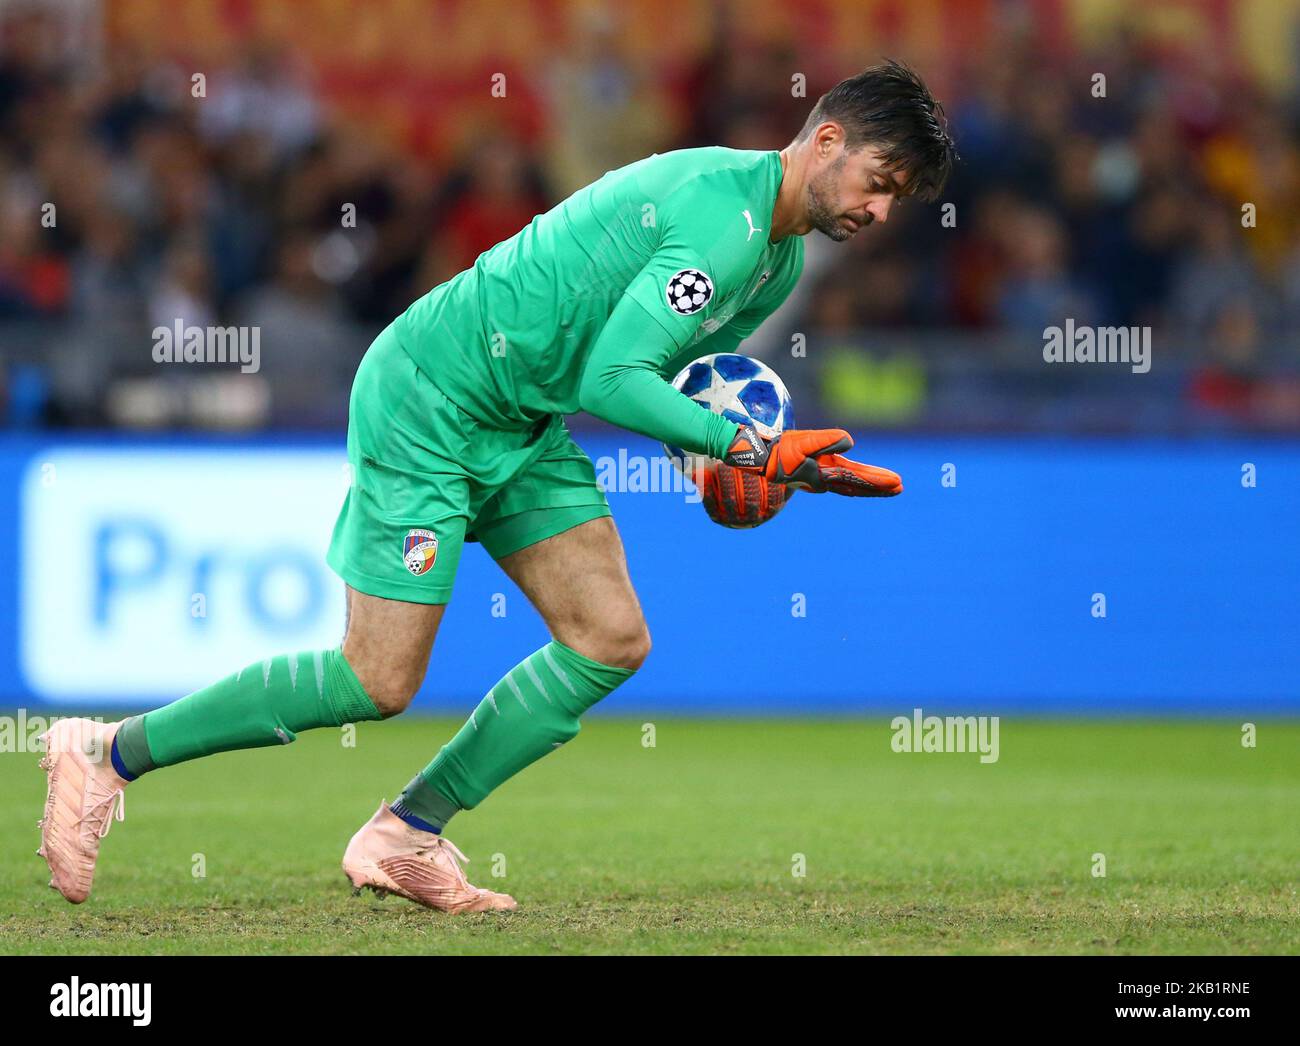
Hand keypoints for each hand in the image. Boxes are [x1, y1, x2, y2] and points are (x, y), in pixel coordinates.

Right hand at [722, 426, 902, 496]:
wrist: (757, 458)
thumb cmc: (778, 451)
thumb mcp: (802, 443)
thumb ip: (827, 441)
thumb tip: (852, 440)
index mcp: (824, 475)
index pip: (857, 478)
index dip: (878, 481)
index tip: (898, 483)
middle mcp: (824, 480)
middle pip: (856, 485)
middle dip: (878, 487)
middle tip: (900, 488)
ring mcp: (818, 478)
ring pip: (849, 484)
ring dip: (868, 486)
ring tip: (887, 487)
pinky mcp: (812, 473)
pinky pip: (838, 479)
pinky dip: (852, 482)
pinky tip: (856, 481)